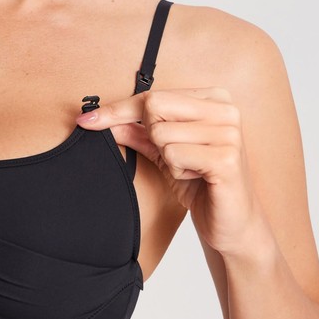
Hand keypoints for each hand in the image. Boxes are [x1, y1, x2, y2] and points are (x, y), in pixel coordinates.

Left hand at [76, 88, 263, 255]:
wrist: (232, 224)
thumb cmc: (200, 183)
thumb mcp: (164, 152)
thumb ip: (136, 132)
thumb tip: (99, 120)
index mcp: (214, 98)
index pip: (153, 95)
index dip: (118, 110)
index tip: (87, 120)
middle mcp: (226, 109)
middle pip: (154, 107)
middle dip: (153, 137)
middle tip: (175, 156)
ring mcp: (229, 132)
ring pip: (161, 134)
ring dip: (168, 159)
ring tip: (190, 169)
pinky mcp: (227, 158)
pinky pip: (174, 155)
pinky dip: (178, 171)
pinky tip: (197, 178)